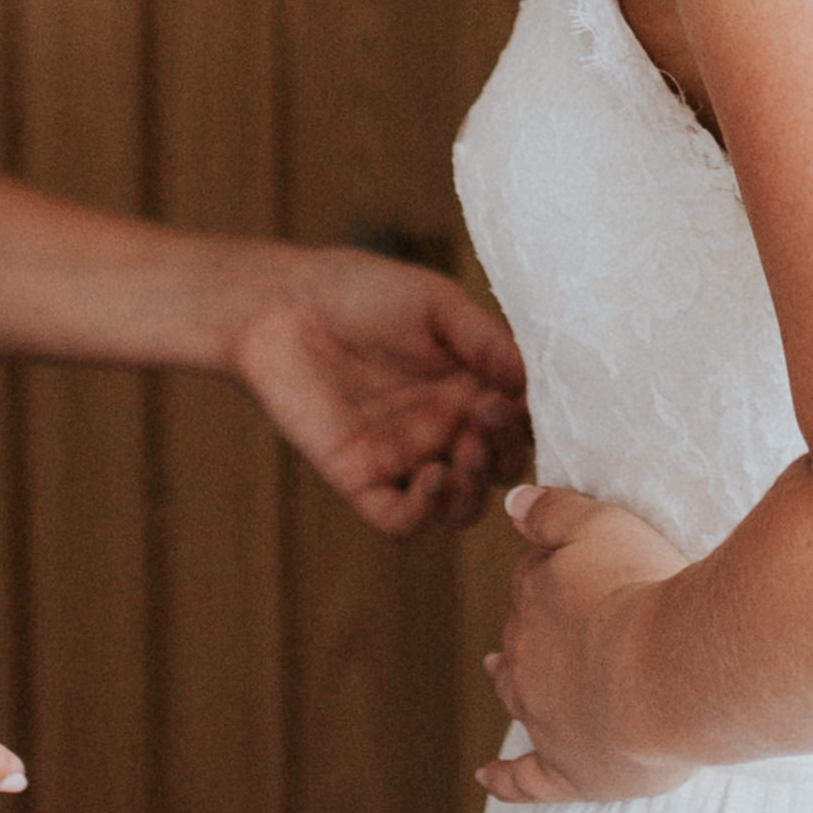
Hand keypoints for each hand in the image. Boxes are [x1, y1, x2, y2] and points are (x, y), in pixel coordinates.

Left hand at [234, 245, 531, 535]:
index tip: (513, 398)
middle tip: (483, 419)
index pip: (520, 425)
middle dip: (503, 454)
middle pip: (498, 469)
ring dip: (473, 490)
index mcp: (469, 388)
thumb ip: (485, 340)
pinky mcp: (359, 478)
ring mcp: (403, 458)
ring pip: (459, 507)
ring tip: (463, 451)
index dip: (528, 422)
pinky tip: (429, 476)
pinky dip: (424, 513)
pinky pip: (401, 520)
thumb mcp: (437, 304)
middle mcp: (443, 429)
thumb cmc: (359, 292)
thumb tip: (530, 382)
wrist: (281, 303)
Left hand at [478, 481, 698, 804]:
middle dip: (529, 628)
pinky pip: (526, 779)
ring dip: (506, 682)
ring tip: (495, 672)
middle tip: (545, 622)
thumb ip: (554, 511)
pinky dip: (505, 777)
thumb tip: (512, 503)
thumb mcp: (602, 525)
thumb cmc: (644, 592)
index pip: (534, 583)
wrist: (669, 671)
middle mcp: (530, 660)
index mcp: (539, 602)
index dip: (551, 577)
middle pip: (521, 638)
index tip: (571, 574)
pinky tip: (490, 776)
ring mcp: (546, 719)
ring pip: (517, 696)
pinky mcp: (569, 770)